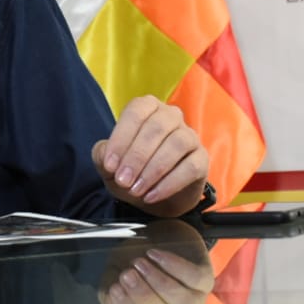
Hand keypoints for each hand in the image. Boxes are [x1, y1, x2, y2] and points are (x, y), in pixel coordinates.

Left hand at [92, 96, 208, 216]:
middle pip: (156, 128)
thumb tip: (107, 157)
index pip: (136, 113)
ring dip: (153, 170)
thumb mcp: (110, 165)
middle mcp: (171, 116)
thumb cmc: (132, 171)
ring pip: (176, 144)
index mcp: (147, 108)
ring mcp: (189, 136)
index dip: (121, 139)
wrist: (155, 196)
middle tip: (123, 181)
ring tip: (136, 190)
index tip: (110, 166)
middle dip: (136, 157)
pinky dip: (169, 183)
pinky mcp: (201, 158)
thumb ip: (103, 155)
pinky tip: (151, 196)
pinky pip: (190, 167)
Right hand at [98, 224, 212, 303]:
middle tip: (126, 274)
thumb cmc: (133, 266)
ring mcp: (196, 303)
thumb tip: (110, 298)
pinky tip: (155, 254)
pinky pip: (196, 279)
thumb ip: (109, 292)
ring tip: (139, 263)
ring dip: (159, 282)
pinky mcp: (207, 280)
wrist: (156, 239)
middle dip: (144, 298)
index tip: (115, 288)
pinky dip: (174, 266)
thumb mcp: (114, 279)